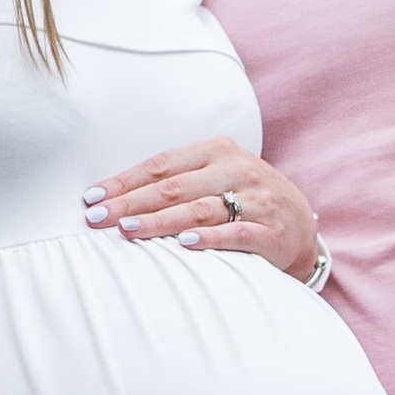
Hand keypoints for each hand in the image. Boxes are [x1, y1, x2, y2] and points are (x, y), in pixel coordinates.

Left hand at [83, 138, 318, 282]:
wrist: (302, 225)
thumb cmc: (245, 199)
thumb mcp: (216, 176)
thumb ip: (178, 180)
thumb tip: (117, 197)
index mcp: (217, 151)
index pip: (162, 165)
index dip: (125, 182)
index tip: (92, 198)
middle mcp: (237, 170)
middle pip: (174, 187)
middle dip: (131, 203)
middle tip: (99, 218)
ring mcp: (256, 200)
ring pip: (199, 209)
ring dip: (159, 221)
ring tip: (127, 230)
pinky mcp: (270, 230)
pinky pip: (235, 232)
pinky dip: (208, 238)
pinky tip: (183, 244)